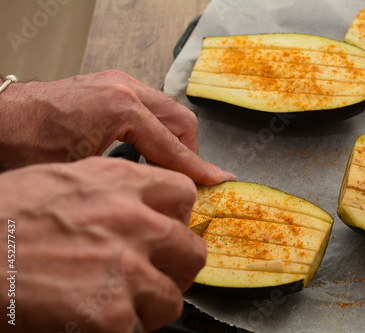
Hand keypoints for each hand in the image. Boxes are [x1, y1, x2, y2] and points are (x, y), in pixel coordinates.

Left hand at [0, 70, 234, 184]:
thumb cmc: (20, 145)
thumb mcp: (83, 170)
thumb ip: (132, 175)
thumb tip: (162, 190)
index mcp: (120, 106)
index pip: (174, 144)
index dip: (198, 169)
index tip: (219, 181)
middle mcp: (123, 87)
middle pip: (181, 120)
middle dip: (189, 152)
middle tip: (187, 181)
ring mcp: (115, 83)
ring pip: (167, 111)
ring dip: (173, 140)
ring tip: (163, 170)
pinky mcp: (107, 86)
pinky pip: (148, 107)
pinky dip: (155, 130)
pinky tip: (142, 152)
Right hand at [0, 157, 205, 332]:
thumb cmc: (5, 216)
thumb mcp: (67, 180)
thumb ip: (117, 190)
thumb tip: (145, 207)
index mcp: (123, 183)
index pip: (185, 195)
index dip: (179, 216)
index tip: (170, 229)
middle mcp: (134, 222)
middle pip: (192, 251)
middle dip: (177, 267)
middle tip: (159, 274)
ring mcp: (127, 269)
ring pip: (173, 297)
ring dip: (153, 303)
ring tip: (124, 301)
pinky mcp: (113, 314)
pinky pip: (139, 327)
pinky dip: (122, 326)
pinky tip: (93, 317)